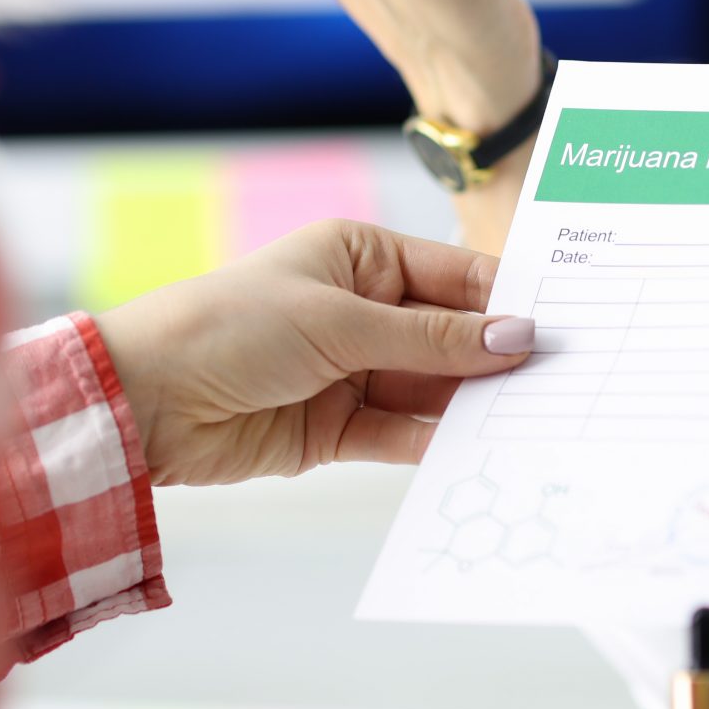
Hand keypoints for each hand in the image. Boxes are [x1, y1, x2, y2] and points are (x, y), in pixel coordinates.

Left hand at [92, 220, 533, 486]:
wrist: (144, 400)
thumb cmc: (229, 326)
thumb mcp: (338, 322)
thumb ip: (430, 339)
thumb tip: (515, 337)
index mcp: (361, 257)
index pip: (455, 278)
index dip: (507, 302)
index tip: (564, 327)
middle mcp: (362, 310)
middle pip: (451, 337)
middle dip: (499, 360)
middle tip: (564, 383)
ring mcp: (351, 371)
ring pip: (432, 389)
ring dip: (474, 406)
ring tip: (534, 423)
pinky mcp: (336, 428)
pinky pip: (402, 433)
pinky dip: (437, 443)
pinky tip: (479, 451)